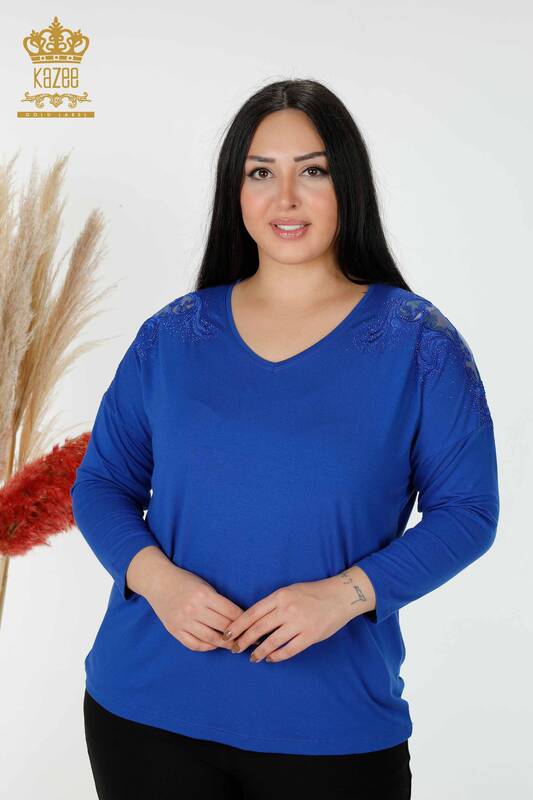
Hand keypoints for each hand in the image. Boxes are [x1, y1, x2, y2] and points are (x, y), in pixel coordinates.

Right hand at [146, 565, 245, 652]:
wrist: (158, 582)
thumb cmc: (185, 581)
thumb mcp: (204, 585)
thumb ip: (219, 601)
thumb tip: (238, 618)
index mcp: (204, 595)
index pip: (231, 612)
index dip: (244, 620)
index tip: (253, 626)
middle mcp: (193, 609)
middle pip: (223, 627)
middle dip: (238, 634)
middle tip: (249, 640)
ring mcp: (183, 621)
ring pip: (211, 639)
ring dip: (225, 644)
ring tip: (235, 646)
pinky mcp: (174, 630)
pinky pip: (194, 644)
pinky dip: (207, 647)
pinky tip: (215, 645)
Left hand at [221, 577, 355, 663]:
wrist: (340, 596)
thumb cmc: (313, 593)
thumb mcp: (289, 591)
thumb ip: (273, 604)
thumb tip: (254, 620)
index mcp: (279, 596)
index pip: (252, 613)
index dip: (238, 625)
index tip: (227, 634)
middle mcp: (287, 609)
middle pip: (258, 629)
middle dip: (243, 641)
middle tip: (234, 649)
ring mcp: (299, 623)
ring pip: (272, 642)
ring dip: (259, 652)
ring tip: (252, 658)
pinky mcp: (310, 636)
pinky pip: (289, 650)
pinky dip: (277, 656)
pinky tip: (271, 659)